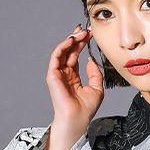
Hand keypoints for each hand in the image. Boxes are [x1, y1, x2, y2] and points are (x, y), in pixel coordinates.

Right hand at [45, 24, 104, 139]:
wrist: (77, 119)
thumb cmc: (85, 109)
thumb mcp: (97, 88)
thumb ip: (95, 74)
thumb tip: (91, 60)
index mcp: (73, 77)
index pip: (76, 56)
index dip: (82, 44)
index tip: (90, 35)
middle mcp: (64, 74)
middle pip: (69, 51)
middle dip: (77, 39)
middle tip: (86, 30)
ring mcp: (57, 74)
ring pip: (62, 51)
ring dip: (71, 40)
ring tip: (81, 33)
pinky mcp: (52, 75)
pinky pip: (56, 56)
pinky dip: (63, 46)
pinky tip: (72, 40)